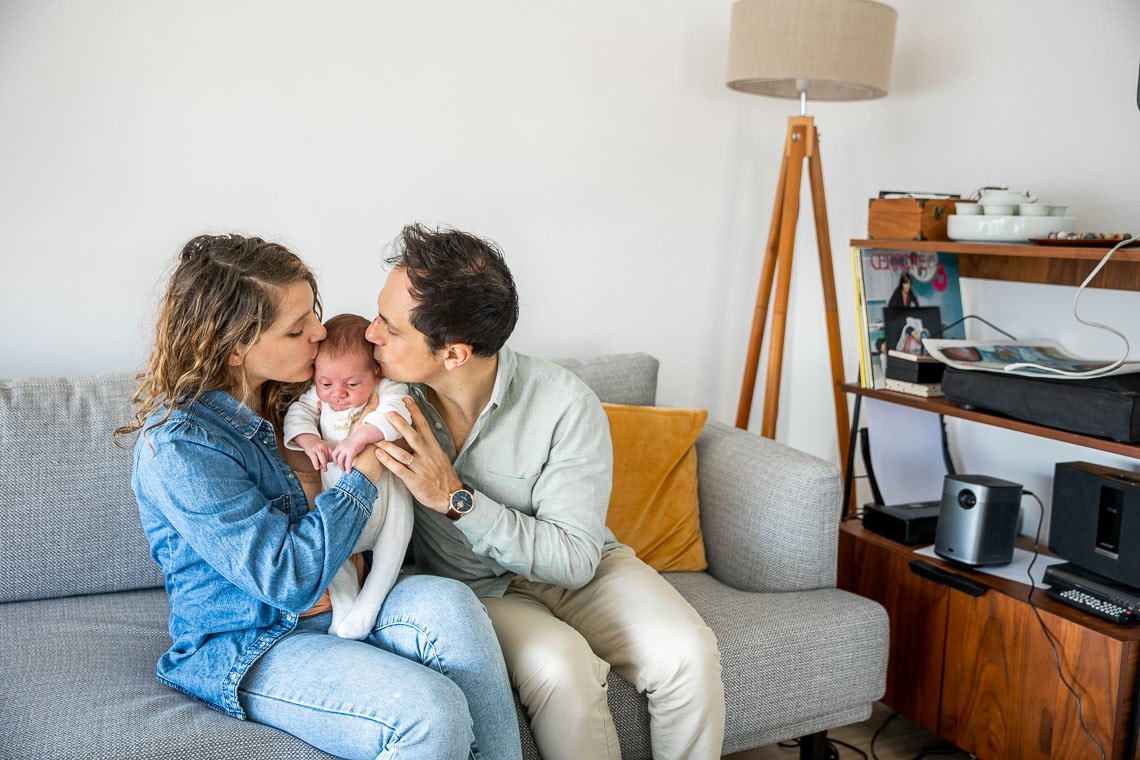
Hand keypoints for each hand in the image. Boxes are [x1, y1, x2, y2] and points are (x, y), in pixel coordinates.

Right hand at [294, 434, 332, 471]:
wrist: (309, 440)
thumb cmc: (318, 446)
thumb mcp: (325, 448)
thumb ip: (327, 455)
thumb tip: (328, 465)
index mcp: (328, 445)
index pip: (332, 454)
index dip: (332, 460)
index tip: (329, 463)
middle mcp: (323, 446)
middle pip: (328, 457)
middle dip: (327, 464)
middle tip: (326, 469)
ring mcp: (317, 448)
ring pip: (322, 458)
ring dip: (323, 465)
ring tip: (323, 469)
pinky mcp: (311, 451)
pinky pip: (314, 458)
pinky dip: (316, 464)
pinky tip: (317, 467)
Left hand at [333, 423, 382, 473]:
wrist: (362, 436)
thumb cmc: (358, 438)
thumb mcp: (349, 441)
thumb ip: (346, 446)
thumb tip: (347, 451)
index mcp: (340, 444)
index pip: (334, 452)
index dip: (335, 458)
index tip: (338, 461)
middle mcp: (341, 447)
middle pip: (335, 456)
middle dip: (337, 462)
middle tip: (340, 466)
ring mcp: (346, 450)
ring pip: (340, 460)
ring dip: (341, 466)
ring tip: (344, 470)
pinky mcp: (351, 452)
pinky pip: (348, 462)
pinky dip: (348, 467)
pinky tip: (349, 471)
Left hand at [375, 397, 462, 512]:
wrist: (451, 497)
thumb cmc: (444, 476)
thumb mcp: (440, 456)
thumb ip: (428, 445)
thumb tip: (418, 432)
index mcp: (433, 447)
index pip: (424, 425)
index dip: (415, 412)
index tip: (406, 399)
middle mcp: (427, 455)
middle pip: (412, 436)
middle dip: (400, 424)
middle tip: (388, 412)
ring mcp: (420, 467)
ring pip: (402, 453)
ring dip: (388, 444)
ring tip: (375, 436)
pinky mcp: (414, 480)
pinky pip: (399, 469)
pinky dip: (388, 461)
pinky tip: (379, 454)